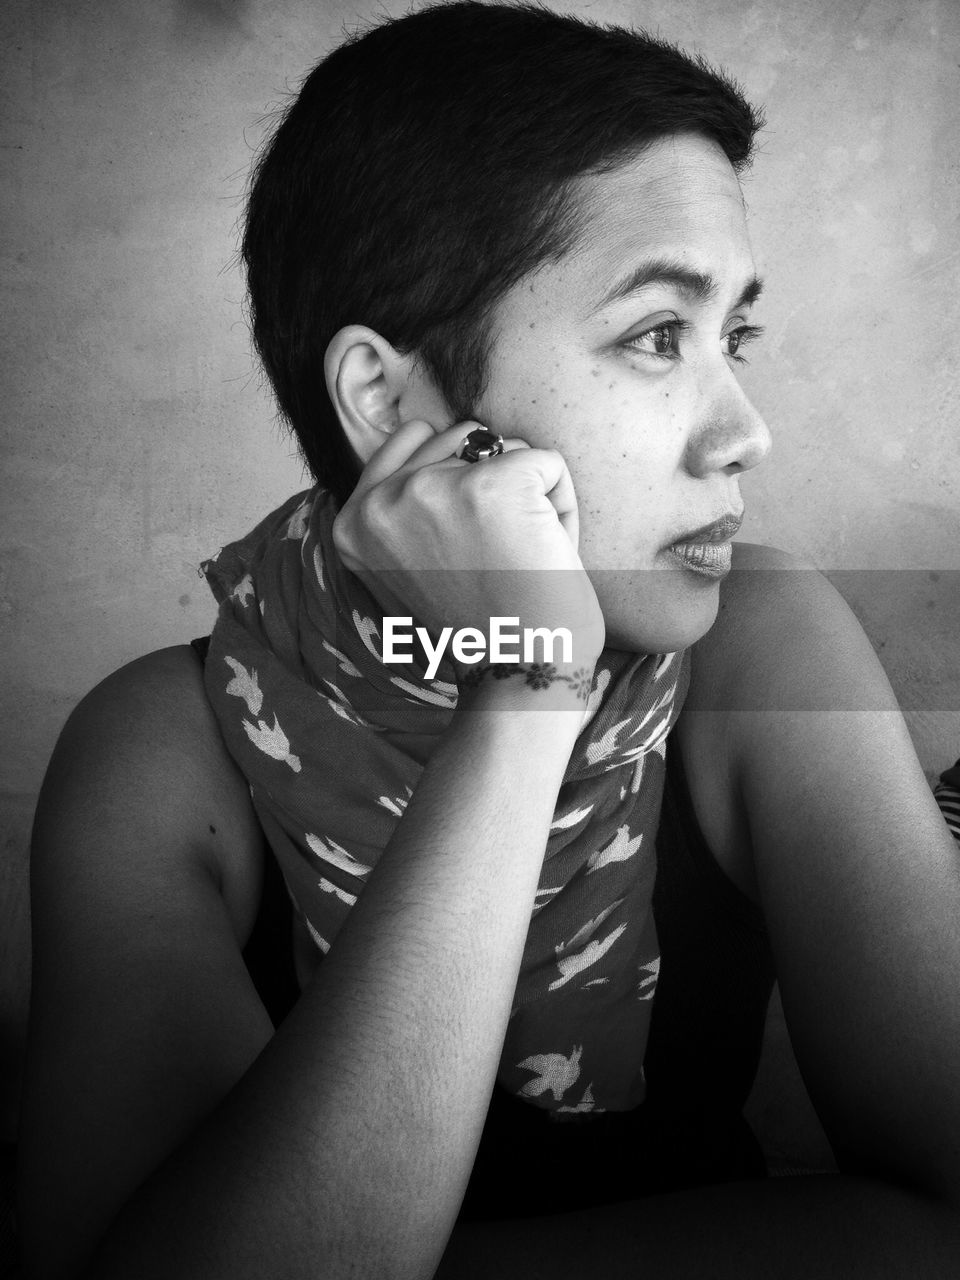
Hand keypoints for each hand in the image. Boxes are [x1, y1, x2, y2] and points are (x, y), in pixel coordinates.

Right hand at [333, 420, 605, 676]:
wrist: (521, 675)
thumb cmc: (482, 628)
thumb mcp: (410, 565)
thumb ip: (407, 511)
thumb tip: (438, 441)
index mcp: (352, 523)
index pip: (412, 438)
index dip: (458, 481)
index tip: (467, 544)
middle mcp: (383, 500)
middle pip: (462, 438)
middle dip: (492, 487)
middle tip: (494, 558)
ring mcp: (435, 487)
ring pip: (505, 446)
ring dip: (527, 495)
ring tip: (518, 555)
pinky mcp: (494, 483)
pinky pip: (550, 463)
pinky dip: (563, 507)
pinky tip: (546, 552)